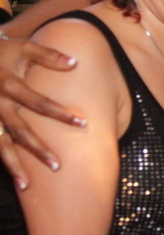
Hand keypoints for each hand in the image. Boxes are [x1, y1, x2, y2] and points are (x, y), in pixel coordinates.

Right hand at [0, 38, 85, 189]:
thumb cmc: (1, 51)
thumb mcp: (24, 48)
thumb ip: (48, 55)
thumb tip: (75, 63)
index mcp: (9, 86)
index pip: (39, 103)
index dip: (60, 114)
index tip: (84, 123)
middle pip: (20, 131)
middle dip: (38, 149)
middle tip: (58, 166)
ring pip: (0, 145)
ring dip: (13, 166)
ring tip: (27, 185)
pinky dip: (3, 161)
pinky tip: (15, 179)